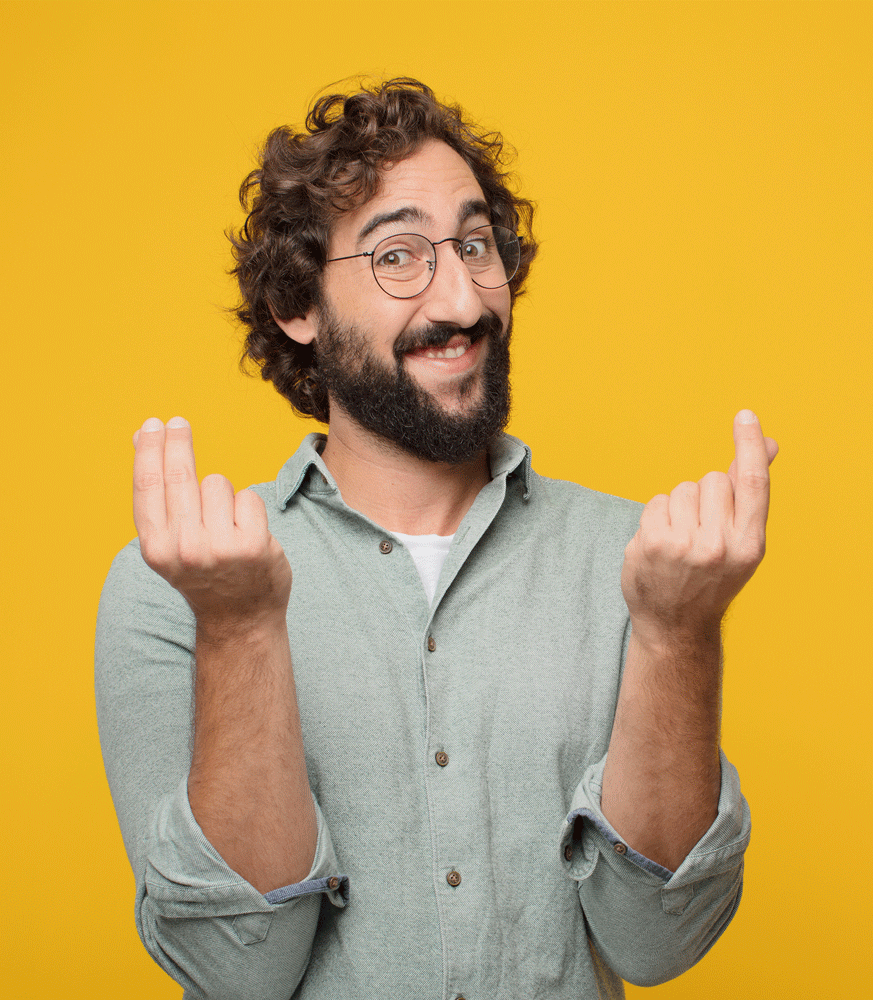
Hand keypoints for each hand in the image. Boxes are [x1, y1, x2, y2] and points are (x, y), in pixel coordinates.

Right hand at [132, 416, 291, 631]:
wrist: (240, 618)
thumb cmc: (203, 571)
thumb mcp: (169, 541)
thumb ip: (156, 495)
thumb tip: (140, 438)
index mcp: (156, 548)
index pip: (149, 486)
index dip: (149, 450)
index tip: (153, 425)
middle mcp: (184, 549)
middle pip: (181, 476)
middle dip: (178, 443)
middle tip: (178, 422)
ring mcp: (220, 548)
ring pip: (218, 484)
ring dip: (223, 496)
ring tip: (225, 526)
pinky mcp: (253, 546)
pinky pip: (249, 498)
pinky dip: (250, 510)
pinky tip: (247, 533)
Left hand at [620, 410, 777, 646]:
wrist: (676, 625)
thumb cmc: (712, 577)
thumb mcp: (741, 542)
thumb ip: (751, 493)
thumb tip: (768, 443)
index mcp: (750, 545)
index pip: (752, 484)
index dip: (749, 446)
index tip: (745, 417)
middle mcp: (719, 546)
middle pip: (713, 480)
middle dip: (707, 496)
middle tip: (703, 531)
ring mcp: (682, 546)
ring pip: (683, 489)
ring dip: (681, 507)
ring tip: (681, 541)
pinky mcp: (652, 544)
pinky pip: (657, 502)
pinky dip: (658, 517)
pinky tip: (661, 544)